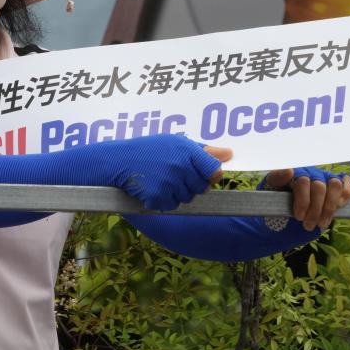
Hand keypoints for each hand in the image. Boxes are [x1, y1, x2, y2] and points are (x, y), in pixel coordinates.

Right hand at [113, 135, 230, 210]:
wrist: (120, 160)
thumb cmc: (151, 149)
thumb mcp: (177, 143)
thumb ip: (204, 150)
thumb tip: (229, 154)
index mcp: (187, 151)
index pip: (215, 170)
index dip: (212, 175)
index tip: (205, 174)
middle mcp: (180, 167)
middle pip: (203, 188)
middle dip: (193, 184)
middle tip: (177, 174)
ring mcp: (169, 183)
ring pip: (188, 198)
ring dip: (178, 192)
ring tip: (164, 178)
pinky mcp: (158, 197)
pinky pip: (172, 206)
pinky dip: (165, 200)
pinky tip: (155, 187)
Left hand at [265, 167, 349, 230]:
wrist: (284, 213)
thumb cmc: (277, 197)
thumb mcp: (272, 188)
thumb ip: (277, 178)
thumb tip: (290, 171)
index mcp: (297, 171)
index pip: (303, 181)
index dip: (303, 201)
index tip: (298, 216)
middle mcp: (313, 173)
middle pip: (320, 187)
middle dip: (315, 209)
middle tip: (307, 225)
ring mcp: (326, 179)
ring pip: (335, 186)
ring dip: (329, 207)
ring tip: (321, 223)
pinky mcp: (337, 187)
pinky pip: (347, 184)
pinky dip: (346, 195)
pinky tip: (338, 207)